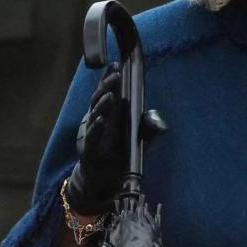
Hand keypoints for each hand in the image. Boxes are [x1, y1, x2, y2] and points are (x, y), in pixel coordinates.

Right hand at [64, 65, 166, 215]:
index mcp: (110, 115)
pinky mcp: (89, 151)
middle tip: (115, 75)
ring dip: (102, 104)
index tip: (116, 65)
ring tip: (111, 95)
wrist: (106, 180)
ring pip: (94, 115)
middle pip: (100, 99)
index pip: (109, 92)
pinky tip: (101, 120)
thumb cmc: (122, 154)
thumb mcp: (140, 139)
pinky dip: (96, 128)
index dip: (110, 79)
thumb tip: (157, 116)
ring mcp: (92, 135)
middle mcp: (98, 121)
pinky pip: (92, 137)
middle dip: (107, 86)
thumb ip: (148, 127)